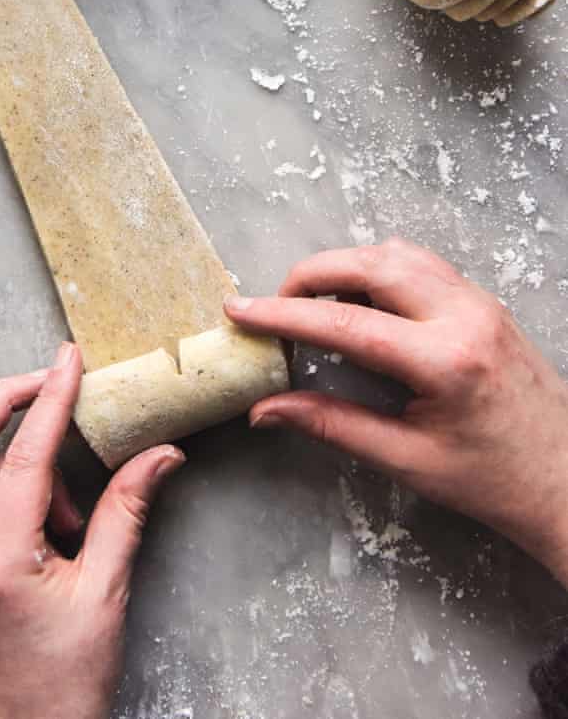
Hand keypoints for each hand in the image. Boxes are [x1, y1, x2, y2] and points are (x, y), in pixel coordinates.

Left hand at [0, 343, 184, 718]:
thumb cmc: (63, 688)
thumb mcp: (103, 598)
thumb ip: (126, 516)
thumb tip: (159, 456)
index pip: (25, 457)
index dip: (50, 399)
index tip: (69, 360)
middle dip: (1, 400)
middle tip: (49, 383)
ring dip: (13, 461)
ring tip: (69, 513)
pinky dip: (6, 493)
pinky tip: (48, 530)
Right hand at [225, 239, 567, 584]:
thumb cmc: (493, 479)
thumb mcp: (405, 459)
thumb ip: (330, 425)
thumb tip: (265, 410)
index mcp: (445, 361)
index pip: (344, 322)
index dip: (282, 314)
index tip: (240, 310)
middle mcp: (465, 316)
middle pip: (370, 263)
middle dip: (310, 275)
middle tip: (274, 306)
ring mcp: (478, 301)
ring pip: (395, 253)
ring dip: (344, 267)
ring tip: (313, 305)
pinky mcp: (482, 301)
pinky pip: (419, 263)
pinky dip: (376, 270)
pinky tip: (360, 303)